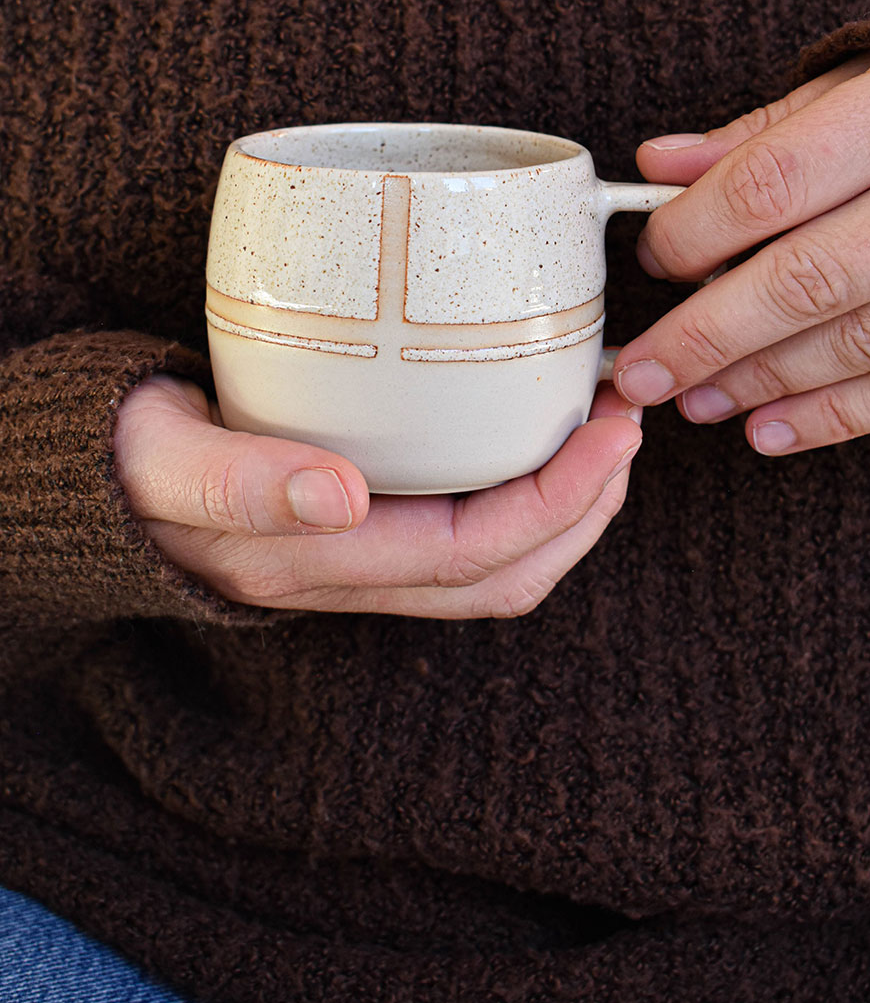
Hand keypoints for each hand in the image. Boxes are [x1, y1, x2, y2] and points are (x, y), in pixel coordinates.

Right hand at [113, 373, 641, 617]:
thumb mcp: (170, 462)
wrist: (107, 479)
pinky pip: (472, 543)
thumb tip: (336, 495)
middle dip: (586, 509)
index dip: (556, 502)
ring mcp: (366, 564)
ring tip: (607, 437)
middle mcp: (353, 577)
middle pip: (504, 576)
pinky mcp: (371, 535)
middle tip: (629, 424)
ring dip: (569, 512)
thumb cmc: (135, 460)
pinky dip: (529, 502)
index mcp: (315, 562)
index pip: (469, 555)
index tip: (611, 432)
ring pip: (497, 570)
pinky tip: (542, 446)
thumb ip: (243, 480)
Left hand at [612, 36, 869, 452]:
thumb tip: (660, 165)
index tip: (651, 261)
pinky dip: (839, 417)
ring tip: (695, 400)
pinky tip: (771, 429)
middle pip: (806, 279)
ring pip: (860, 344)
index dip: (695, 232)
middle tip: (640, 373)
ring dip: (763, 382)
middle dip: (708, 337)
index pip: (774, 183)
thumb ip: (768, 130)